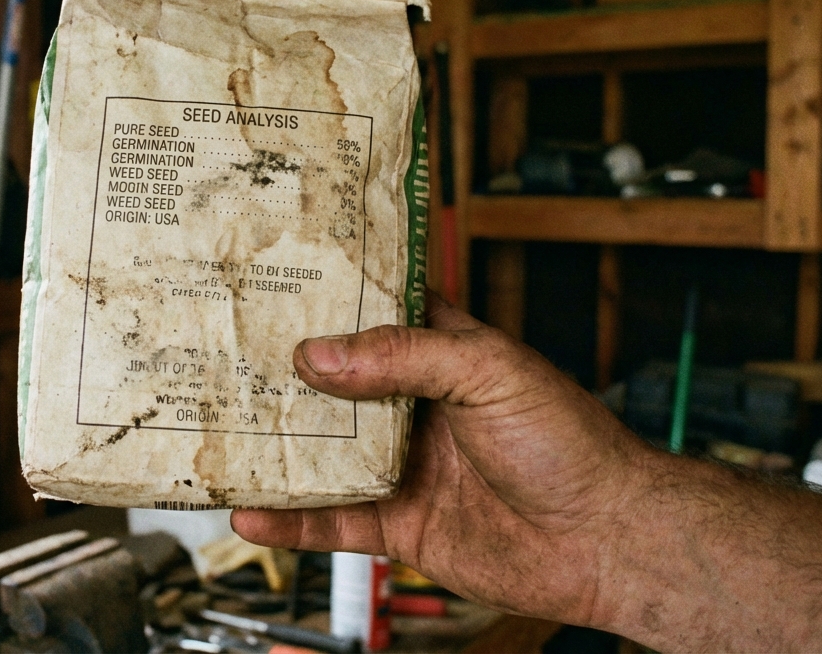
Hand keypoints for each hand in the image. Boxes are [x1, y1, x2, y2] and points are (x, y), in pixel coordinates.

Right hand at [231, 291, 656, 626]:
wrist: (607, 539)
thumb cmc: (570, 441)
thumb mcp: (488, 371)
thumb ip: (403, 357)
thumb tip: (319, 354)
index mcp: (438, 353)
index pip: (369, 315)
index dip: (322, 301)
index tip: (264, 282)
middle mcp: (411, 407)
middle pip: (329, 388)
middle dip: (276, 377)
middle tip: (216, 359)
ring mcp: (402, 467)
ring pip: (320, 456)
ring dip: (271, 449)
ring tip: (214, 434)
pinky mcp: (399, 526)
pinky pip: (333, 523)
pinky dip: (290, 521)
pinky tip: (250, 513)